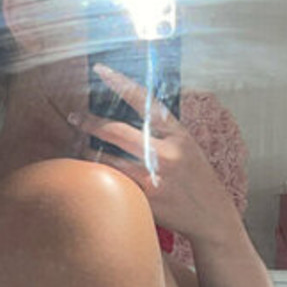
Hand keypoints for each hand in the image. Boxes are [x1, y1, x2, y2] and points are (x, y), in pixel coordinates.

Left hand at [69, 63, 239, 245]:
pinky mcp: (147, 198)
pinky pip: (114, 181)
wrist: (212, 216)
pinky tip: (89, 171)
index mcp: (179, 134)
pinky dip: (99, 174)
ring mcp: (156, 177)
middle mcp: (168, 153)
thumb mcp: (187, 147)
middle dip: (91, 123)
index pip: (145, 101)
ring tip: (77, 146)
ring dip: (88, 151)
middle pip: (118, 132)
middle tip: (74, 117)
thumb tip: (127, 112)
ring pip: (109, 159)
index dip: (121, 83)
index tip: (100, 70)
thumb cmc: (196, 178)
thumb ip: (162, 131)